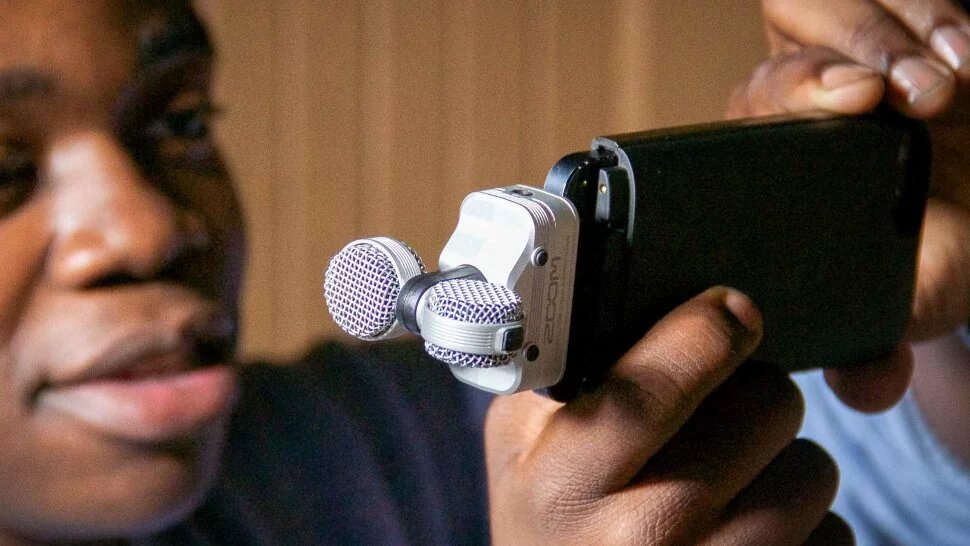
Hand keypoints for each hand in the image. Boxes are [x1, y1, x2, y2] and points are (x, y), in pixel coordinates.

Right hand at [486, 288, 850, 544]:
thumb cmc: (548, 521)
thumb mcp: (518, 447)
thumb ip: (559, 373)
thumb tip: (640, 294)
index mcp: (570, 480)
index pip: (662, 379)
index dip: (711, 327)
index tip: (730, 310)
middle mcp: (644, 534)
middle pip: (768, 406)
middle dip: (752, 397)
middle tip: (719, 415)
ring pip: (813, 469)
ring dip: (781, 463)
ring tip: (730, 482)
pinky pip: (837, 533)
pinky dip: (804, 526)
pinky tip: (746, 533)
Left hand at [728, 0, 969, 411]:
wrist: (968, 221)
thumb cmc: (922, 255)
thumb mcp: (899, 301)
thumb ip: (872, 346)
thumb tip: (869, 389)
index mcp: (773, 153)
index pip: (762, 98)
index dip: (801, 86)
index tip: (855, 96)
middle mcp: (806, 93)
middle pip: (800, 29)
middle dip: (859, 47)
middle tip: (918, 90)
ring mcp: (856, 50)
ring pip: (847, 2)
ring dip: (907, 21)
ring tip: (957, 70)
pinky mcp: (906, 26)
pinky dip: (937, 11)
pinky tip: (968, 46)